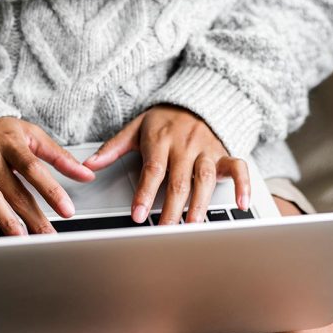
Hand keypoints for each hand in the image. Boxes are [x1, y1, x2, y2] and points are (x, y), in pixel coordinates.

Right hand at [0, 117, 94, 238]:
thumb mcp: (30, 134)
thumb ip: (58, 156)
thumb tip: (86, 174)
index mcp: (10, 141)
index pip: (33, 168)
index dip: (51, 190)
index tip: (67, 210)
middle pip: (13, 188)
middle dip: (33, 215)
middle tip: (48, 236)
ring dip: (4, 219)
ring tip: (19, 238)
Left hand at [84, 105, 249, 224]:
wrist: (193, 100)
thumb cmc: (162, 121)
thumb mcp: (135, 128)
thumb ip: (113, 148)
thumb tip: (89, 165)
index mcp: (161, 140)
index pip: (153, 170)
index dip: (146, 194)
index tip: (138, 215)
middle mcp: (185, 146)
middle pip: (179, 181)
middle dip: (172, 209)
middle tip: (165, 231)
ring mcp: (206, 150)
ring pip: (205, 179)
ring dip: (200, 205)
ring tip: (192, 227)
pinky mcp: (223, 154)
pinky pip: (239, 167)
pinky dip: (243, 185)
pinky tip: (241, 204)